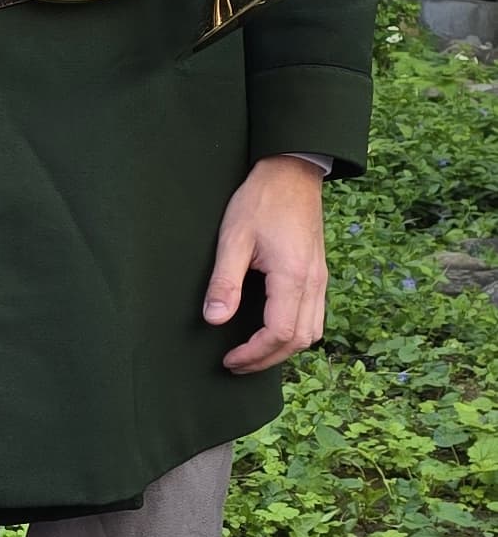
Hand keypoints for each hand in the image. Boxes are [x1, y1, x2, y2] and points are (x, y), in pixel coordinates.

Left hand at [204, 155, 328, 372]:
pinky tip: (271, 331)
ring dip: (283, 349)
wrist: (292, 172)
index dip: (253, 354)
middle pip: (299, 340)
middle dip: (267, 359)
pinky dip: (294, 333)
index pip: (279, 334)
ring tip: (252, 353)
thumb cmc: (261, 200)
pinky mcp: (319, 274)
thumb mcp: (233, 238)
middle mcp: (314, 283)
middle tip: (235, 364)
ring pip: (311, 332)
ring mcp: (320, 279)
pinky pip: (314, 316)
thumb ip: (225, 281)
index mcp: (293, 277)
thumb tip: (215, 320)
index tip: (228, 359)